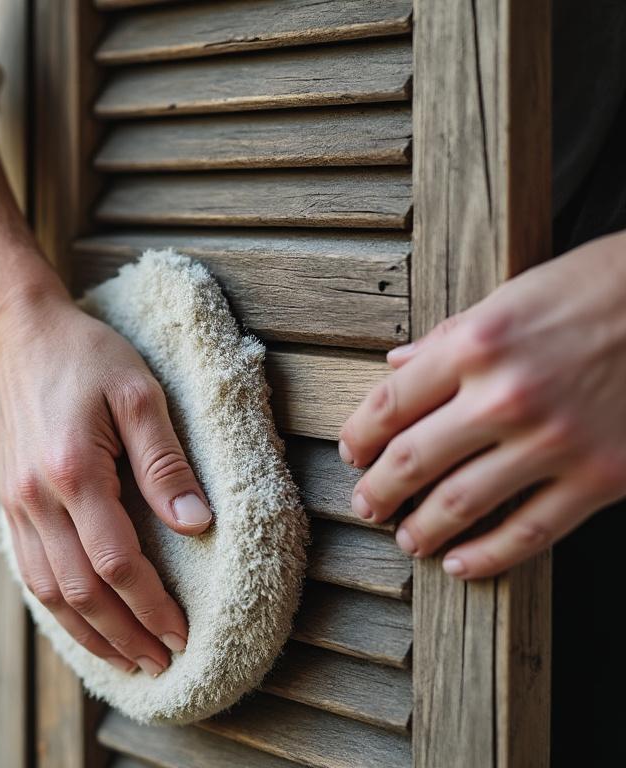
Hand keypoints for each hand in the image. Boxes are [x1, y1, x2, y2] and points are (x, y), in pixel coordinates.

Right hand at [0, 288, 211, 675]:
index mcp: (72, 472)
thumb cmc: (86, 356)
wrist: (20, 334)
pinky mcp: (10, 503)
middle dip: (124, 636)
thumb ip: (166, 463)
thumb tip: (196, 526)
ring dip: (90, 634)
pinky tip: (84, 623)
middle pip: (80, 591)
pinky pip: (31, 572)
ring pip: (48, 593)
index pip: (116, 563)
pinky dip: (58, 609)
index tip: (183, 634)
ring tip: (127, 659)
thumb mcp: (139, 394)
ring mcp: (16, 504)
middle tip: (162, 663)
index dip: (152, 607)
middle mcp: (35, 498)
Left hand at [339, 230, 625, 578]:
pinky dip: (487, 556)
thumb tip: (396, 365)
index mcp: (475, 345)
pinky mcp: (601, 476)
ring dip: (422, 529)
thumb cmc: (596, 291)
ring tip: (408, 539)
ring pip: (461, 503)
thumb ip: (449, 338)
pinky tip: (461, 564)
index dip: (359, 438)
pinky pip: (529, 531)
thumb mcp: (511, 297)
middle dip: (378, 492)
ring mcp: (553, 441)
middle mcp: (505, 397)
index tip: (352, 455)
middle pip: (412, 460)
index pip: (389, 404)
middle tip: (366, 507)